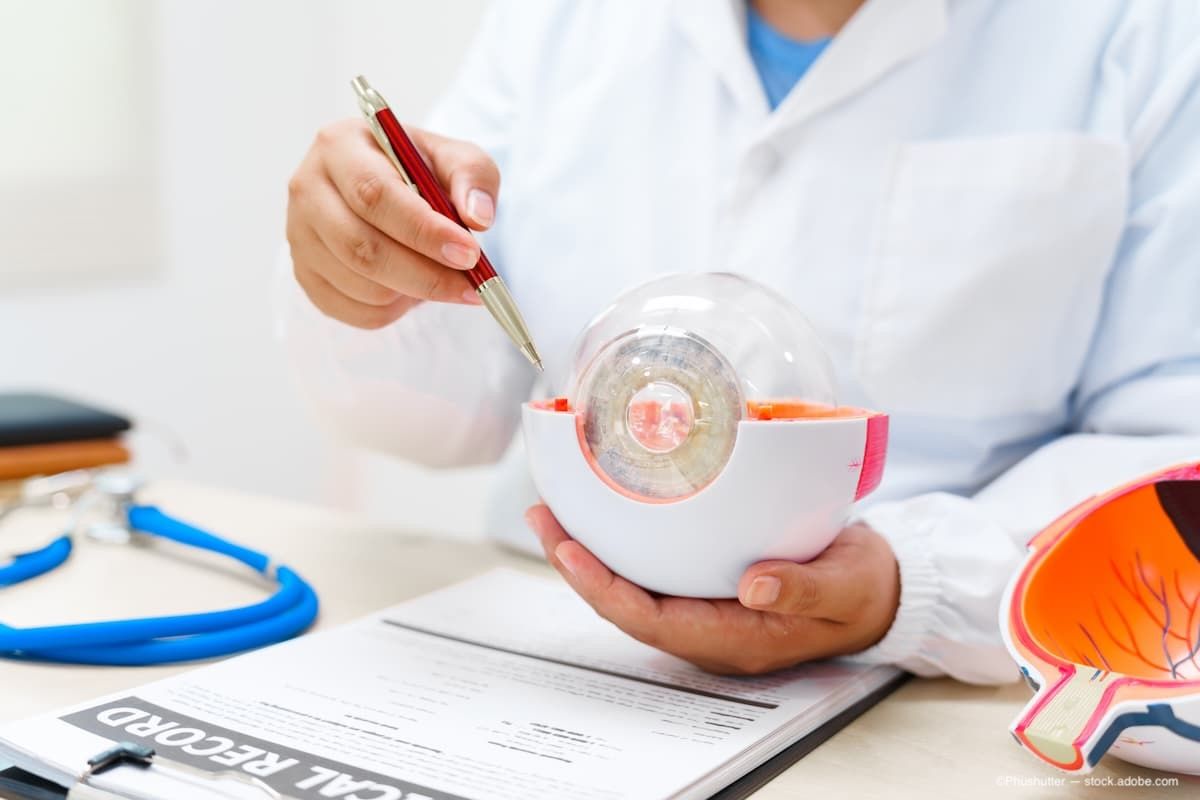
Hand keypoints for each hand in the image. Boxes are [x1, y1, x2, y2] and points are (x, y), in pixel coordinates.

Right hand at [286, 118, 498, 328]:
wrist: (390, 188)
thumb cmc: (421, 171)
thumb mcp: (455, 158)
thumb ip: (473, 177)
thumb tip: (477, 217)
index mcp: (340, 145)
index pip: (375, 194)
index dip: (424, 230)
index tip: (469, 254)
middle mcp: (307, 189)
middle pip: (362, 248)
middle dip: (425, 274)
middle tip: (471, 284)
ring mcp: (299, 236)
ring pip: (362, 286)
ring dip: (413, 293)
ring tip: (441, 277)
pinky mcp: (305, 274)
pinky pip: (355, 312)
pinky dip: (394, 310)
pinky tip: (411, 288)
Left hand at [526, 505, 900, 674]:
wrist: (880, 591)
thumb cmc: (862, 588)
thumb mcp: (845, 586)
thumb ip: (804, 588)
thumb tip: (755, 587)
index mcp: (738, 638)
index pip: (653, 621)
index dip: (605, 589)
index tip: (569, 550)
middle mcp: (711, 630)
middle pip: (627, 607)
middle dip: (578, 566)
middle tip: (544, 517)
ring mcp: (707, 611)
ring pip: (633, 591)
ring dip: (590, 555)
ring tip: (555, 513)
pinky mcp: (708, 587)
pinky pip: (651, 575)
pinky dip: (619, 547)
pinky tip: (601, 517)